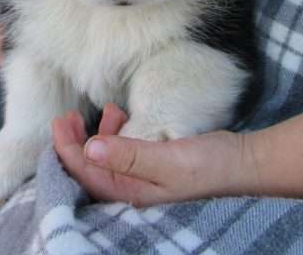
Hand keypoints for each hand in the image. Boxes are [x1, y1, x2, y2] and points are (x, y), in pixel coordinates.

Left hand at [52, 103, 255, 206]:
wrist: (242, 163)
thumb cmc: (208, 164)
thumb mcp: (169, 158)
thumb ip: (130, 154)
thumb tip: (90, 147)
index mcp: (132, 193)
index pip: (87, 174)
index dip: (68, 150)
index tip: (60, 122)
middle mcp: (132, 189)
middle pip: (90, 168)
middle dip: (74, 142)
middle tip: (68, 116)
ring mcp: (142, 178)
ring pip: (105, 158)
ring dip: (96, 135)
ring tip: (105, 110)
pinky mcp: (151, 164)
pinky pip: (122, 150)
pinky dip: (116, 133)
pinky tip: (121, 116)